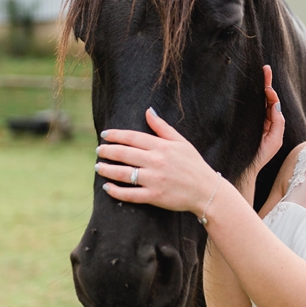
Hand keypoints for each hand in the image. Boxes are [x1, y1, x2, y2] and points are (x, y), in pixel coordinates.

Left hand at [95, 109, 217, 216]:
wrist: (206, 190)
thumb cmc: (194, 164)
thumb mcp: (181, 142)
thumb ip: (163, 127)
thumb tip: (148, 111)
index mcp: (162, 147)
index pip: (133, 138)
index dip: (116, 135)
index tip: (104, 135)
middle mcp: (156, 161)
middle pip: (124, 154)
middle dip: (108, 151)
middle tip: (99, 151)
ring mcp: (154, 179)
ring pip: (123, 173)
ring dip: (107, 170)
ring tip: (99, 167)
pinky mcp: (154, 196)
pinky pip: (130, 194)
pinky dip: (116, 191)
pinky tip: (107, 187)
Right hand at [253, 65, 284, 172]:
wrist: (245, 166)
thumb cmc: (261, 156)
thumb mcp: (275, 140)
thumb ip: (278, 123)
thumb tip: (275, 104)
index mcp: (271, 123)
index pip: (273, 103)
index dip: (271, 92)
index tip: (267, 86)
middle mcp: (263, 119)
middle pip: (266, 98)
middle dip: (266, 83)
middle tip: (265, 68)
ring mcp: (254, 119)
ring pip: (258, 100)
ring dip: (260, 87)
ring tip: (262, 73)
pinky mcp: (244, 121)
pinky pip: (249, 107)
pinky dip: (252, 97)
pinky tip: (250, 88)